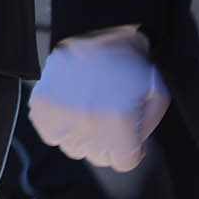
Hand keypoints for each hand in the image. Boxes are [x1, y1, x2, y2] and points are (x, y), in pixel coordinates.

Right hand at [29, 27, 172, 169]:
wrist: (95, 35)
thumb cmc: (130, 67)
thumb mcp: (157, 98)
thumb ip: (146, 131)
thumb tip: (130, 149)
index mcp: (120, 122)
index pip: (123, 162)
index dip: (129, 149)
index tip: (127, 135)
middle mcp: (88, 123)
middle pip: (96, 158)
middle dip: (106, 143)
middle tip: (107, 120)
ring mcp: (61, 115)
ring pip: (72, 148)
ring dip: (81, 136)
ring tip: (87, 112)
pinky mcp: (41, 106)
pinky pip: (49, 134)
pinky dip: (59, 126)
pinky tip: (70, 108)